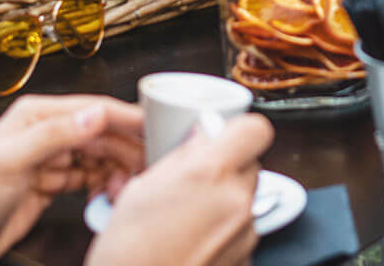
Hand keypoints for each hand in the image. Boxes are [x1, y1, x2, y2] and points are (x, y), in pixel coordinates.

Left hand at [0, 96, 145, 265]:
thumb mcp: (11, 162)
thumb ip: (54, 135)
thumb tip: (93, 115)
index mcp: (36, 116)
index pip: (94, 109)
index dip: (129, 119)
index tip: (157, 130)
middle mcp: (44, 132)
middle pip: (102, 133)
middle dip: (128, 150)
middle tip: (148, 170)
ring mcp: (47, 158)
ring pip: (98, 156)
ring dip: (117, 171)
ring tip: (126, 189)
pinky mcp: (48, 184)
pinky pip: (87, 178)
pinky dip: (101, 187)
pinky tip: (105, 198)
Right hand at [85, 113, 273, 265]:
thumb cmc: (128, 253)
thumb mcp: (141, 189)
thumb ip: (181, 158)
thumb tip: (198, 139)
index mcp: (208, 174)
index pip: (254, 129)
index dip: (240, 129)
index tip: (224, 134)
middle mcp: (235, 201)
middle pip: (250, 164)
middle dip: (227, 166)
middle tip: (198, 178)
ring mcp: (245, 232)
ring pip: (247, 197)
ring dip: (226, 198)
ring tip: (190, 215)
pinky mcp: (246, 256)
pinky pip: (243, 228)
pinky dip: (225, 229)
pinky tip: (195, 237)